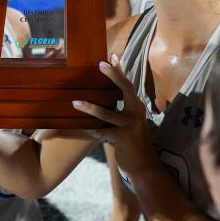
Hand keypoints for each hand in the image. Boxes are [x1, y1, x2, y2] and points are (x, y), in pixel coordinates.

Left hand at [70, 54, 153, 173]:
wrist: (144, 165)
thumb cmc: (133, 143)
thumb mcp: (130, 123)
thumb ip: (121, 111)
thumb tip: (103, 98)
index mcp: (136, 107)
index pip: (128, 85)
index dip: (120, 70)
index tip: (113, 54)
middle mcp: (136, 113)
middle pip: (125, 89)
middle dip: (113, 75)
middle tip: (100, 64)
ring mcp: (130, 125)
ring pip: (107, 113)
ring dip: (90, 108)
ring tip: (75, 102)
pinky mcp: (122, 138)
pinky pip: (101, 132)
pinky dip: (90, 129)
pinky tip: (79, 128)